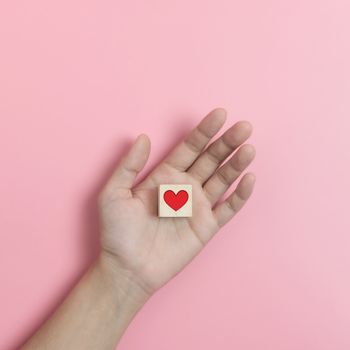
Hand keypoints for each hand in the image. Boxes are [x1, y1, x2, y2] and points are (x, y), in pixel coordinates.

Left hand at [98, 108, 255, 295]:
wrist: (127, 269)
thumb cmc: (118, 232)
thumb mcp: (114, 194)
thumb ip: (129, 165)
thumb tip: (143, 137)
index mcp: (165, 175)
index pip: (190, 147)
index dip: (205, 131)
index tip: (220, 114)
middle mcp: (185, 187)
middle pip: (211, 159)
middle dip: (227, 143)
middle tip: (244, 127)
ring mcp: (198, 206)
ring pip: (222, 179)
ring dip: (236, 164)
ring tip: (249, 149)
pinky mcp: (207, 227)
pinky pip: (227, 208)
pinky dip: (239, 195)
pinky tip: (249, 179)